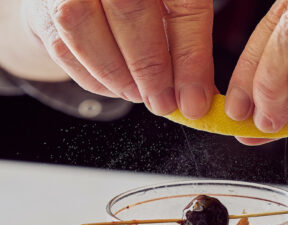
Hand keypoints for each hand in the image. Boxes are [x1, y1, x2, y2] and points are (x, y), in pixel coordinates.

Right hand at [22, 0, 214, 116]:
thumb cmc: (137, 6)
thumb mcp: (168, 15)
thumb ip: (185, 48)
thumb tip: (197, 100)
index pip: (183, 4)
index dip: (191, 57)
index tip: (194, 101)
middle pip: (129, 5)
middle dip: (150, 67)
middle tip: (162, 104)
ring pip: (82, 25)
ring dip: (116, 73)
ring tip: (137, 95)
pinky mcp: (42, 9)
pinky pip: (61, 46)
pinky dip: (92, 78)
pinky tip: (114, 88)